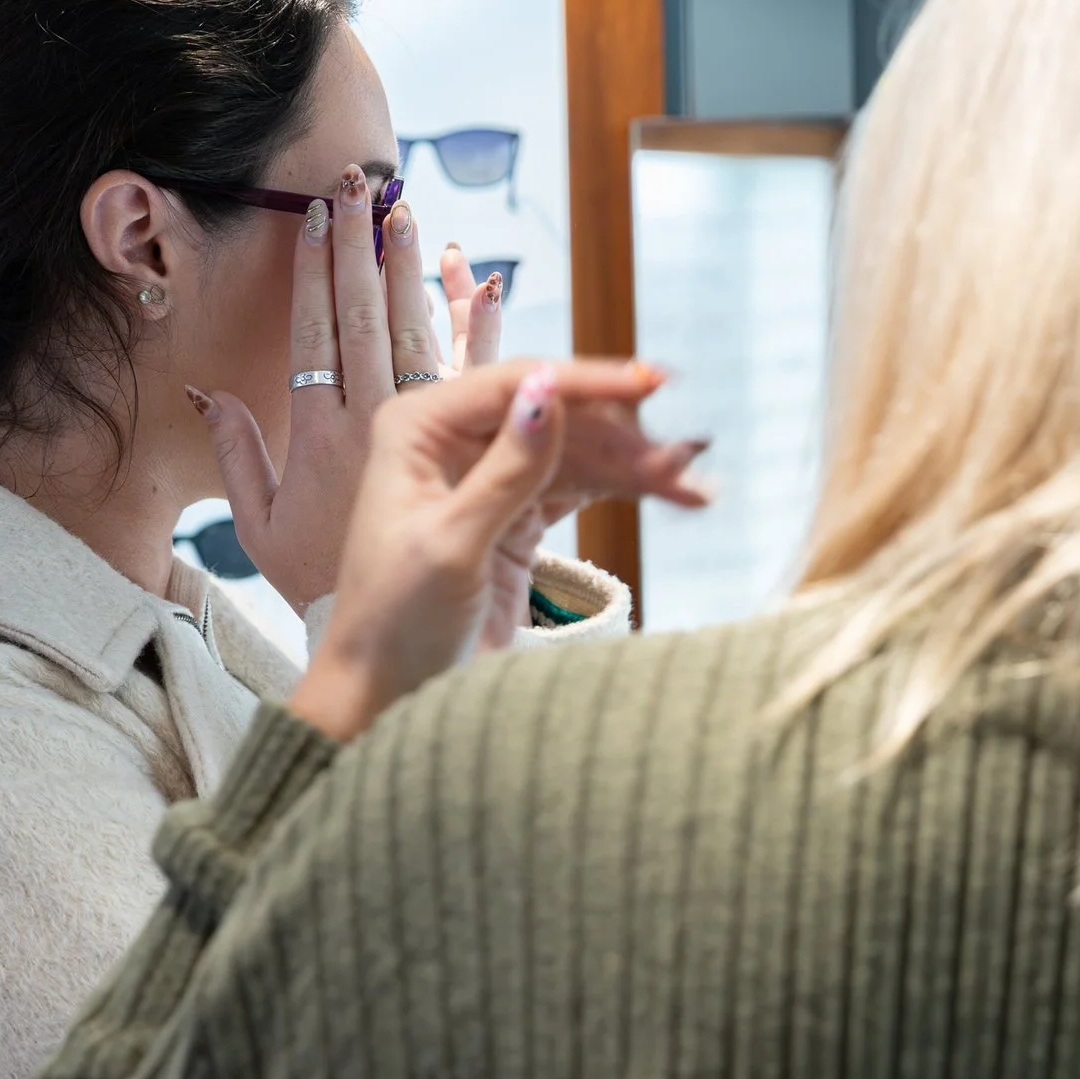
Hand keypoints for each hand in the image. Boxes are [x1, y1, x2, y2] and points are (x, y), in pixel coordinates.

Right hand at [190, 167, 501, 612]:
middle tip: (363, 185)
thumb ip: (238, 455)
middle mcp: (371, 424)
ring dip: (416, 273)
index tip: (318, 215)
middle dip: (363, 247)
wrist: (385, 648)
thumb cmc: (317, 588)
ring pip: (422, 335)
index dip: (317, 269)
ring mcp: (424, 439)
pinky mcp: (469, 455)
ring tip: (413, 215)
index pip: (318, 331)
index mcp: (317, 434)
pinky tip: (482, 282)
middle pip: (369, 317)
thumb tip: (208, 390)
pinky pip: (479, 378)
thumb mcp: (260, 528)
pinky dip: (480, 327)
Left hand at [287, 359, 708, 741]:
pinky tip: (673, 494)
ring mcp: (487, 475)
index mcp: (420, 428)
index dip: (588, 382)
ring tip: (693, 487)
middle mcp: (453, 440)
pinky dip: (625, 490)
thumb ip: (506, 471)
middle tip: (685, 459)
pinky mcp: (516, 515)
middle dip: (623, 436)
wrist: (386, 696)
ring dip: (635, 466)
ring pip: (577, 451)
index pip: (516, 384)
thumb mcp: (453, 545)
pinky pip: (580, 487)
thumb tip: (548, 392)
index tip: (652, 385)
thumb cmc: (395, 623)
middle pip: (557, 415)